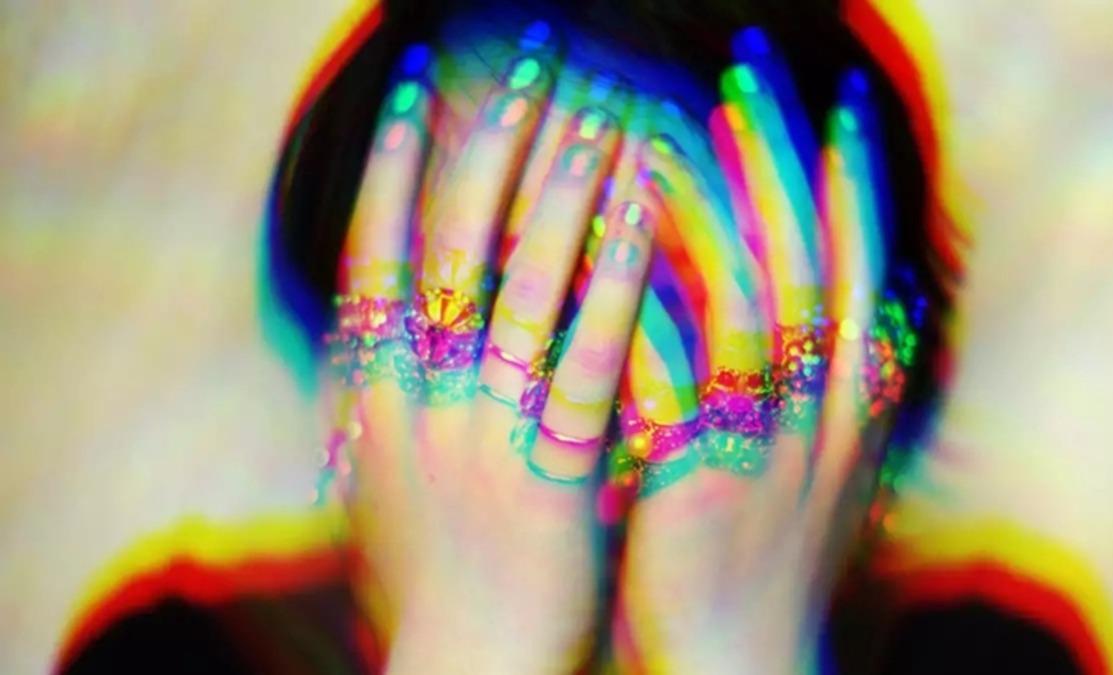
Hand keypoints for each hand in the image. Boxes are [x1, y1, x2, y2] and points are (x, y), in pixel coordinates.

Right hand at [321, 44, 656, 671]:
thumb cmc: (438, 575)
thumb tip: (397, 328)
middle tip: (527, 67)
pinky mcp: (559, 457)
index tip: (412, 97)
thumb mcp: (391, 478)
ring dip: (563, 185)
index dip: (392, 171)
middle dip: (489, 146)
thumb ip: (396, 399)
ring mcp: (488, 423)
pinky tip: (648, 211)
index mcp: (373, 398)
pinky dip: (617, 268)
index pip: (375, 257)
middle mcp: (422, 394)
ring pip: (525, 277)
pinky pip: (592, 343)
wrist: (469, 664)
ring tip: (600, 110)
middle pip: (453, 243)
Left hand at [607, 61, 911, 671]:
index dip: (852, 182)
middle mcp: (824, 406)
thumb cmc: (767, 557)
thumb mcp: (823, 467)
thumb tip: (855, 320)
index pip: (862, 267)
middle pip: (812, 254)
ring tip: (678, 122)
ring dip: (721, 200)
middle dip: (786, 157)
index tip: (839, 108)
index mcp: (854, 401)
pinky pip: (684, 362)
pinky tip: (623, 232)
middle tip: (753, 71)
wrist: (744, 658)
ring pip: (754, 290)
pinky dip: (660, 292)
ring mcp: (769, 435)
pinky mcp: (706, 471)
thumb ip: (833, 392)